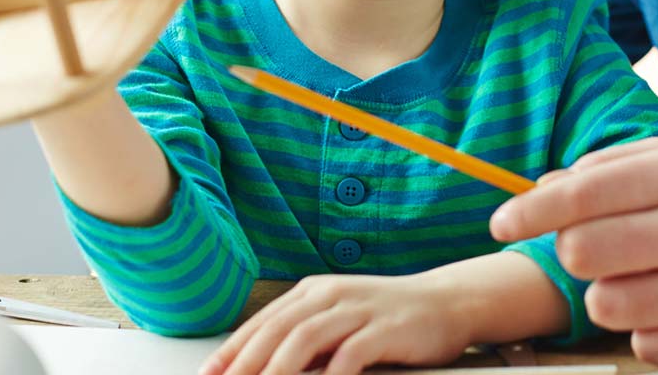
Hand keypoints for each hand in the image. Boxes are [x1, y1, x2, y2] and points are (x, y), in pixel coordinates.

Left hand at [201, 273, 474, 374]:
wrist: (448, 302)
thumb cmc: (389, 318)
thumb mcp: (341, 321)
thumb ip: (307, 340)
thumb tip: (265, 366)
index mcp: (314, 291)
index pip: (263, 322)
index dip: (232, 351)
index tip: (210, 374)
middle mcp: (331, 294)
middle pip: (277, 330)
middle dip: (245, 363)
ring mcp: (358, 309)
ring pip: (305, 338)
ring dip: (277, 369)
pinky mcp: (385, 328)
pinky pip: (350, 353)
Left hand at [489, 138, 657, 365]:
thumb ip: (609, 170)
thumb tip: (540, 190)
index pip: (584, 192)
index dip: (530, 210)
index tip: (500, 224)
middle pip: (583, 252)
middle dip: (575, 253)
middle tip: (597, 250)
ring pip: (605, 304)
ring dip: (609, 294)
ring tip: (644, 278)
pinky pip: (643, 344)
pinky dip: (647, 328)